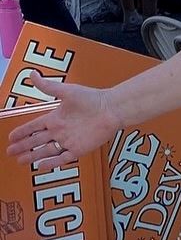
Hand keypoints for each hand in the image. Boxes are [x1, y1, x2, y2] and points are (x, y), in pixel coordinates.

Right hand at [6, 82, 122, 169]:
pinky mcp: (79, 149)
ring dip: (33, 156)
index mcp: (55, 118)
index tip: (11, 137)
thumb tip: (32, 74)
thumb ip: (47, 86)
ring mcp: (69, 140)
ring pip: (46, 151)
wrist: (111, 109)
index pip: (33, 127)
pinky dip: (52, 162)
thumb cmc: (92, 98)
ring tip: (20, 161)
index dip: (22, 132)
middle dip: (23, 147)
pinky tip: (41, 166)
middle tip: (10, 152)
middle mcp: (60, 130)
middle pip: (36, 141)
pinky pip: (63, 158)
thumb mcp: (66, 91)